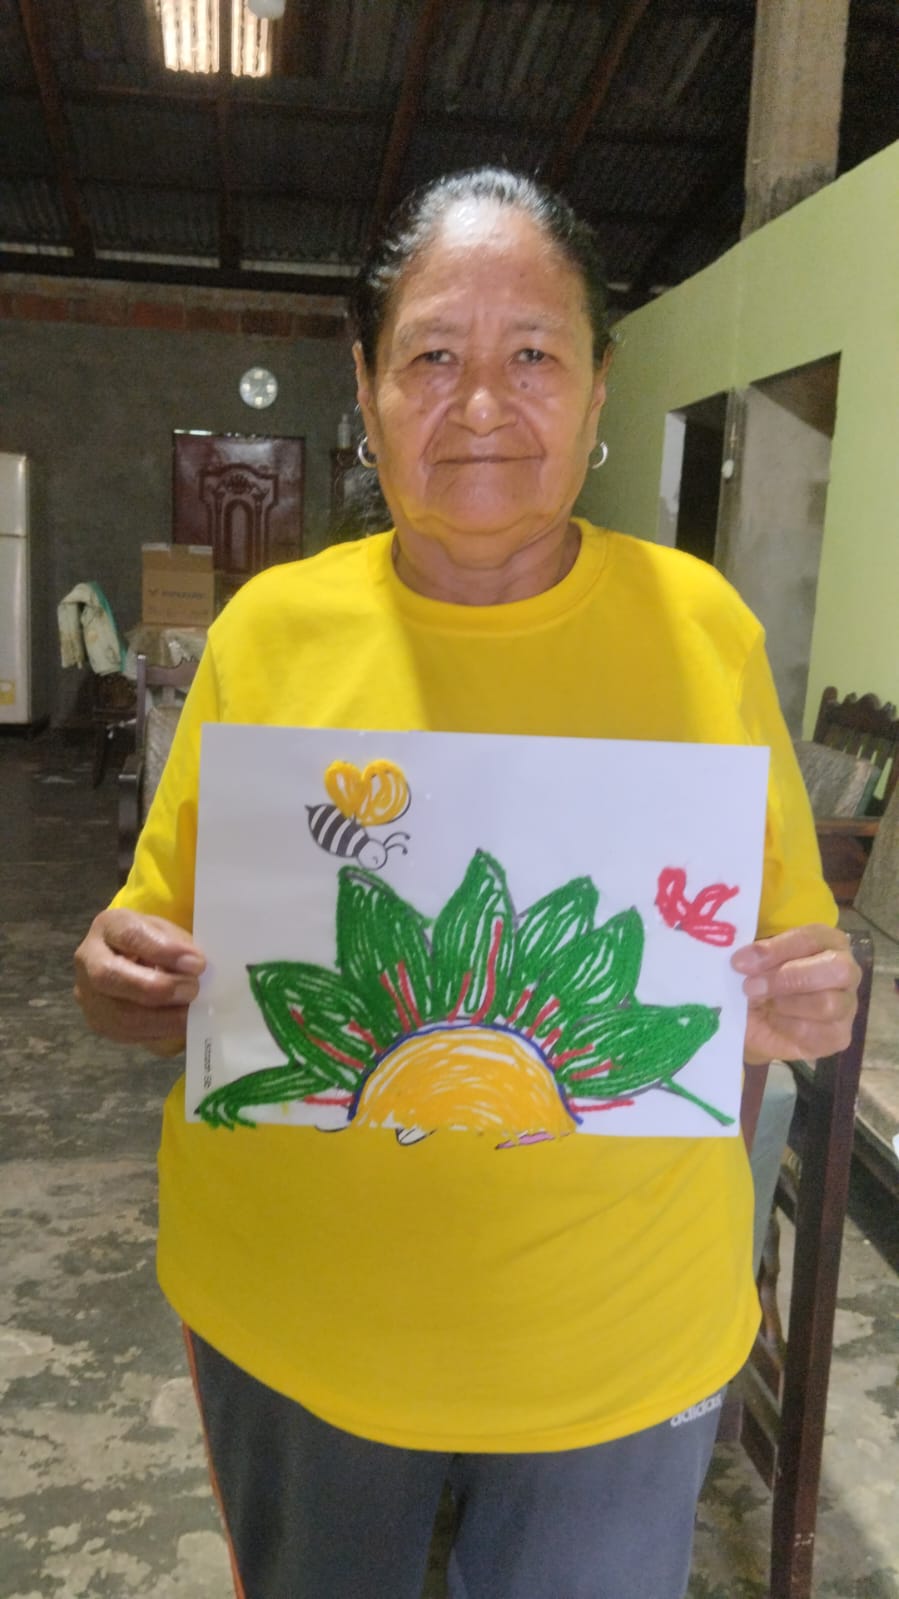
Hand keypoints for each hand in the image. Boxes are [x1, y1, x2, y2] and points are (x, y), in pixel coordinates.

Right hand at [74, 908, 205, 1054]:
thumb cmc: (156, 944)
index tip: (197, 963)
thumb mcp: (168, 932)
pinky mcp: (98, 1022)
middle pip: (109, 976)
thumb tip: (195, 967)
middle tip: (192, 990)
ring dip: (162, 1018)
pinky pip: (127, 1033)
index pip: (129, 935)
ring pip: (119, 1014)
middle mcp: (89, 959)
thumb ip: (178, 945)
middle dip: (157, 988)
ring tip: (191, 1013)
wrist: (134, 964)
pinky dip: (159, 1031)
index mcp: (109, 926)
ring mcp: (88, 994)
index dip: (163, 950)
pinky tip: (180, 1025)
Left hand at [731, 924, 859, 1065]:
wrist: (754, 1024)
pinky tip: (773, 1022)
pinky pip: (819, 1033)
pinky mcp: (839, 1036)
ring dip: (785, 1004)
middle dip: (789, 978)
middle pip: (837, 969)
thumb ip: (754, 955)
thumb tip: (745, 958)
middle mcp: (845, 970)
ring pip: (829, 1004)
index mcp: (826, 941)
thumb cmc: (758, 981)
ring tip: (761, 1004)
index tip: (741, 961)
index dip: (777, 949)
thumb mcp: (752, 964)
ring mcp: (847, 1005)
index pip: (813, 937)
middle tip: (750, 986)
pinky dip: (788, 1028)